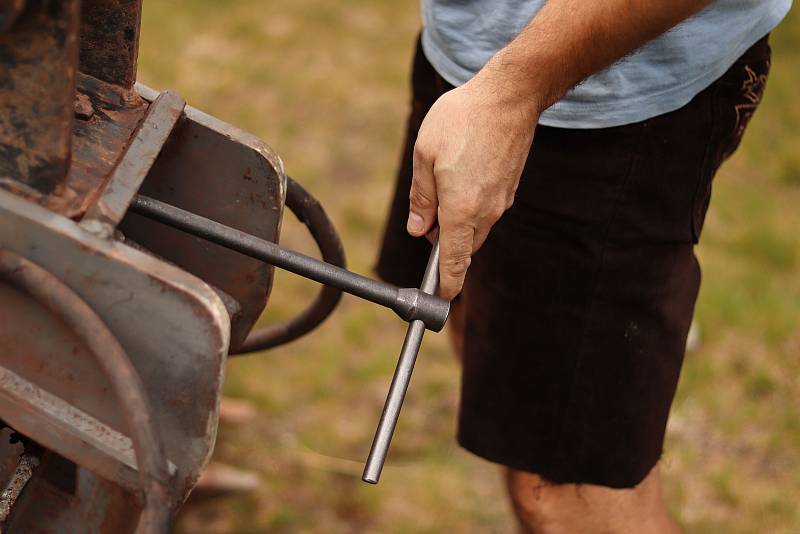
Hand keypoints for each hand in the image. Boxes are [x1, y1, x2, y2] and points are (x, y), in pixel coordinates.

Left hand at [407, 73, 539, 299]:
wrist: (510, 96)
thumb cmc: (461, 120)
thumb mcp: (425, 155)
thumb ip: (421, 198)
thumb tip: (419, 230)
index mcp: (461, 209)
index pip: (454, 262)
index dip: (446, 284)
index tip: (440, 298)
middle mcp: (486, 212)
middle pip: (463, 247)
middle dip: (444, 245)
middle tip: (427, 217)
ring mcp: (501, 201)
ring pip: (475, 229)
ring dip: (457, 224)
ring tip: (442, 187)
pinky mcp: (509, 188)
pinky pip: (486, 211)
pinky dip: (470, 209)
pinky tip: (460, 177)